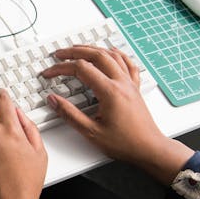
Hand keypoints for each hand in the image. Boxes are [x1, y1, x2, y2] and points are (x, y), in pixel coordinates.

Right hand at [41, 46, 191, 183]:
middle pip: (96, 55)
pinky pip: (127, 63)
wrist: (149, 149)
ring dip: (93, 49)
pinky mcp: (134, 88)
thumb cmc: (125, 143)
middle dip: (75, 51)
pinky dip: (117, 54)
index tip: (49, 73)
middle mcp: (121, 83)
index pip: (81, 69)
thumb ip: (69, 114)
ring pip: (112, 55)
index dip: (61, 68)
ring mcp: (129, 84)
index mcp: (110, 92)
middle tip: (60, 54)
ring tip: (79, 49)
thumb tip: (53, 100)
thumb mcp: (91, 132)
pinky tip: (112, 51)